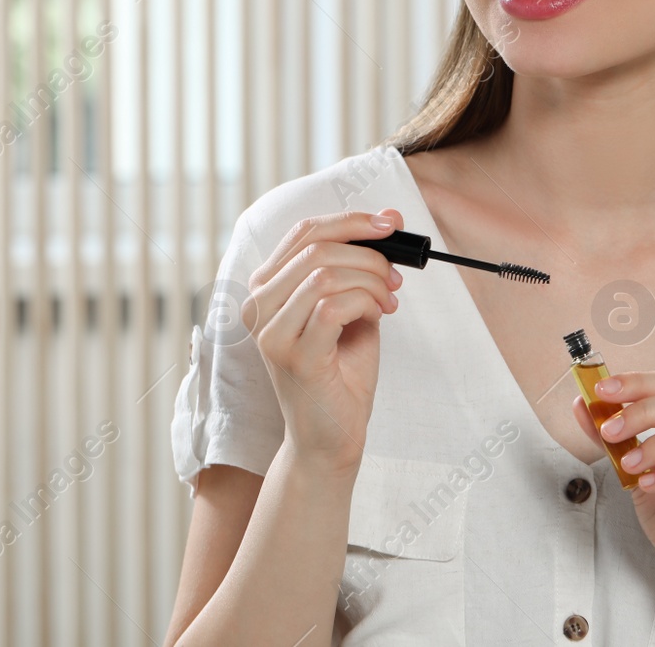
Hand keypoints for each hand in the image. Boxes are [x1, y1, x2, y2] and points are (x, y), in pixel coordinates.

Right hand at [249, 210, 405, 472]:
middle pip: (316, 247)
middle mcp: (258, 305)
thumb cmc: (339, 372)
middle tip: (396, 278)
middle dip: (368, 255)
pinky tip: (377, 317)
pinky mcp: (293, 355)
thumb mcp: (352, 306)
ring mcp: (271, 331)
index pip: (304, 231)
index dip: (350, 220)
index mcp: (266, 287)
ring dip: (370, 281)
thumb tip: (389, 218)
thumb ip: (361, 265)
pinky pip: (332, 306)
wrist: (332, 437)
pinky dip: (365, 303)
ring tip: (388, 301)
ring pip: (324, 273)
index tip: (390, 225)